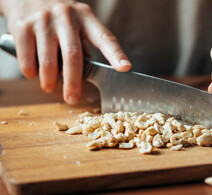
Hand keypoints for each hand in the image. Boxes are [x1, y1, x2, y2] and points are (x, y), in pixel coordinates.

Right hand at [1, 0, 130, 103]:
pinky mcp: (22, 26)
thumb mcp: (77, 24)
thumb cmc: (58, 15)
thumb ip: (84, 46)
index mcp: (86, 18)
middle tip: (73, 98)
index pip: (104, 38)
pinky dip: (30, 72)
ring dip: (49, 80)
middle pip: (74, 56)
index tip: (125, 68)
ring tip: (49, 87)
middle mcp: (66, 17)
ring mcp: (43, 20)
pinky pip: (27, 58)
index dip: (116, 54)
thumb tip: (91, 71)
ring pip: (49, 61)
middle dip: (73, 82)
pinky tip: (33, 74)